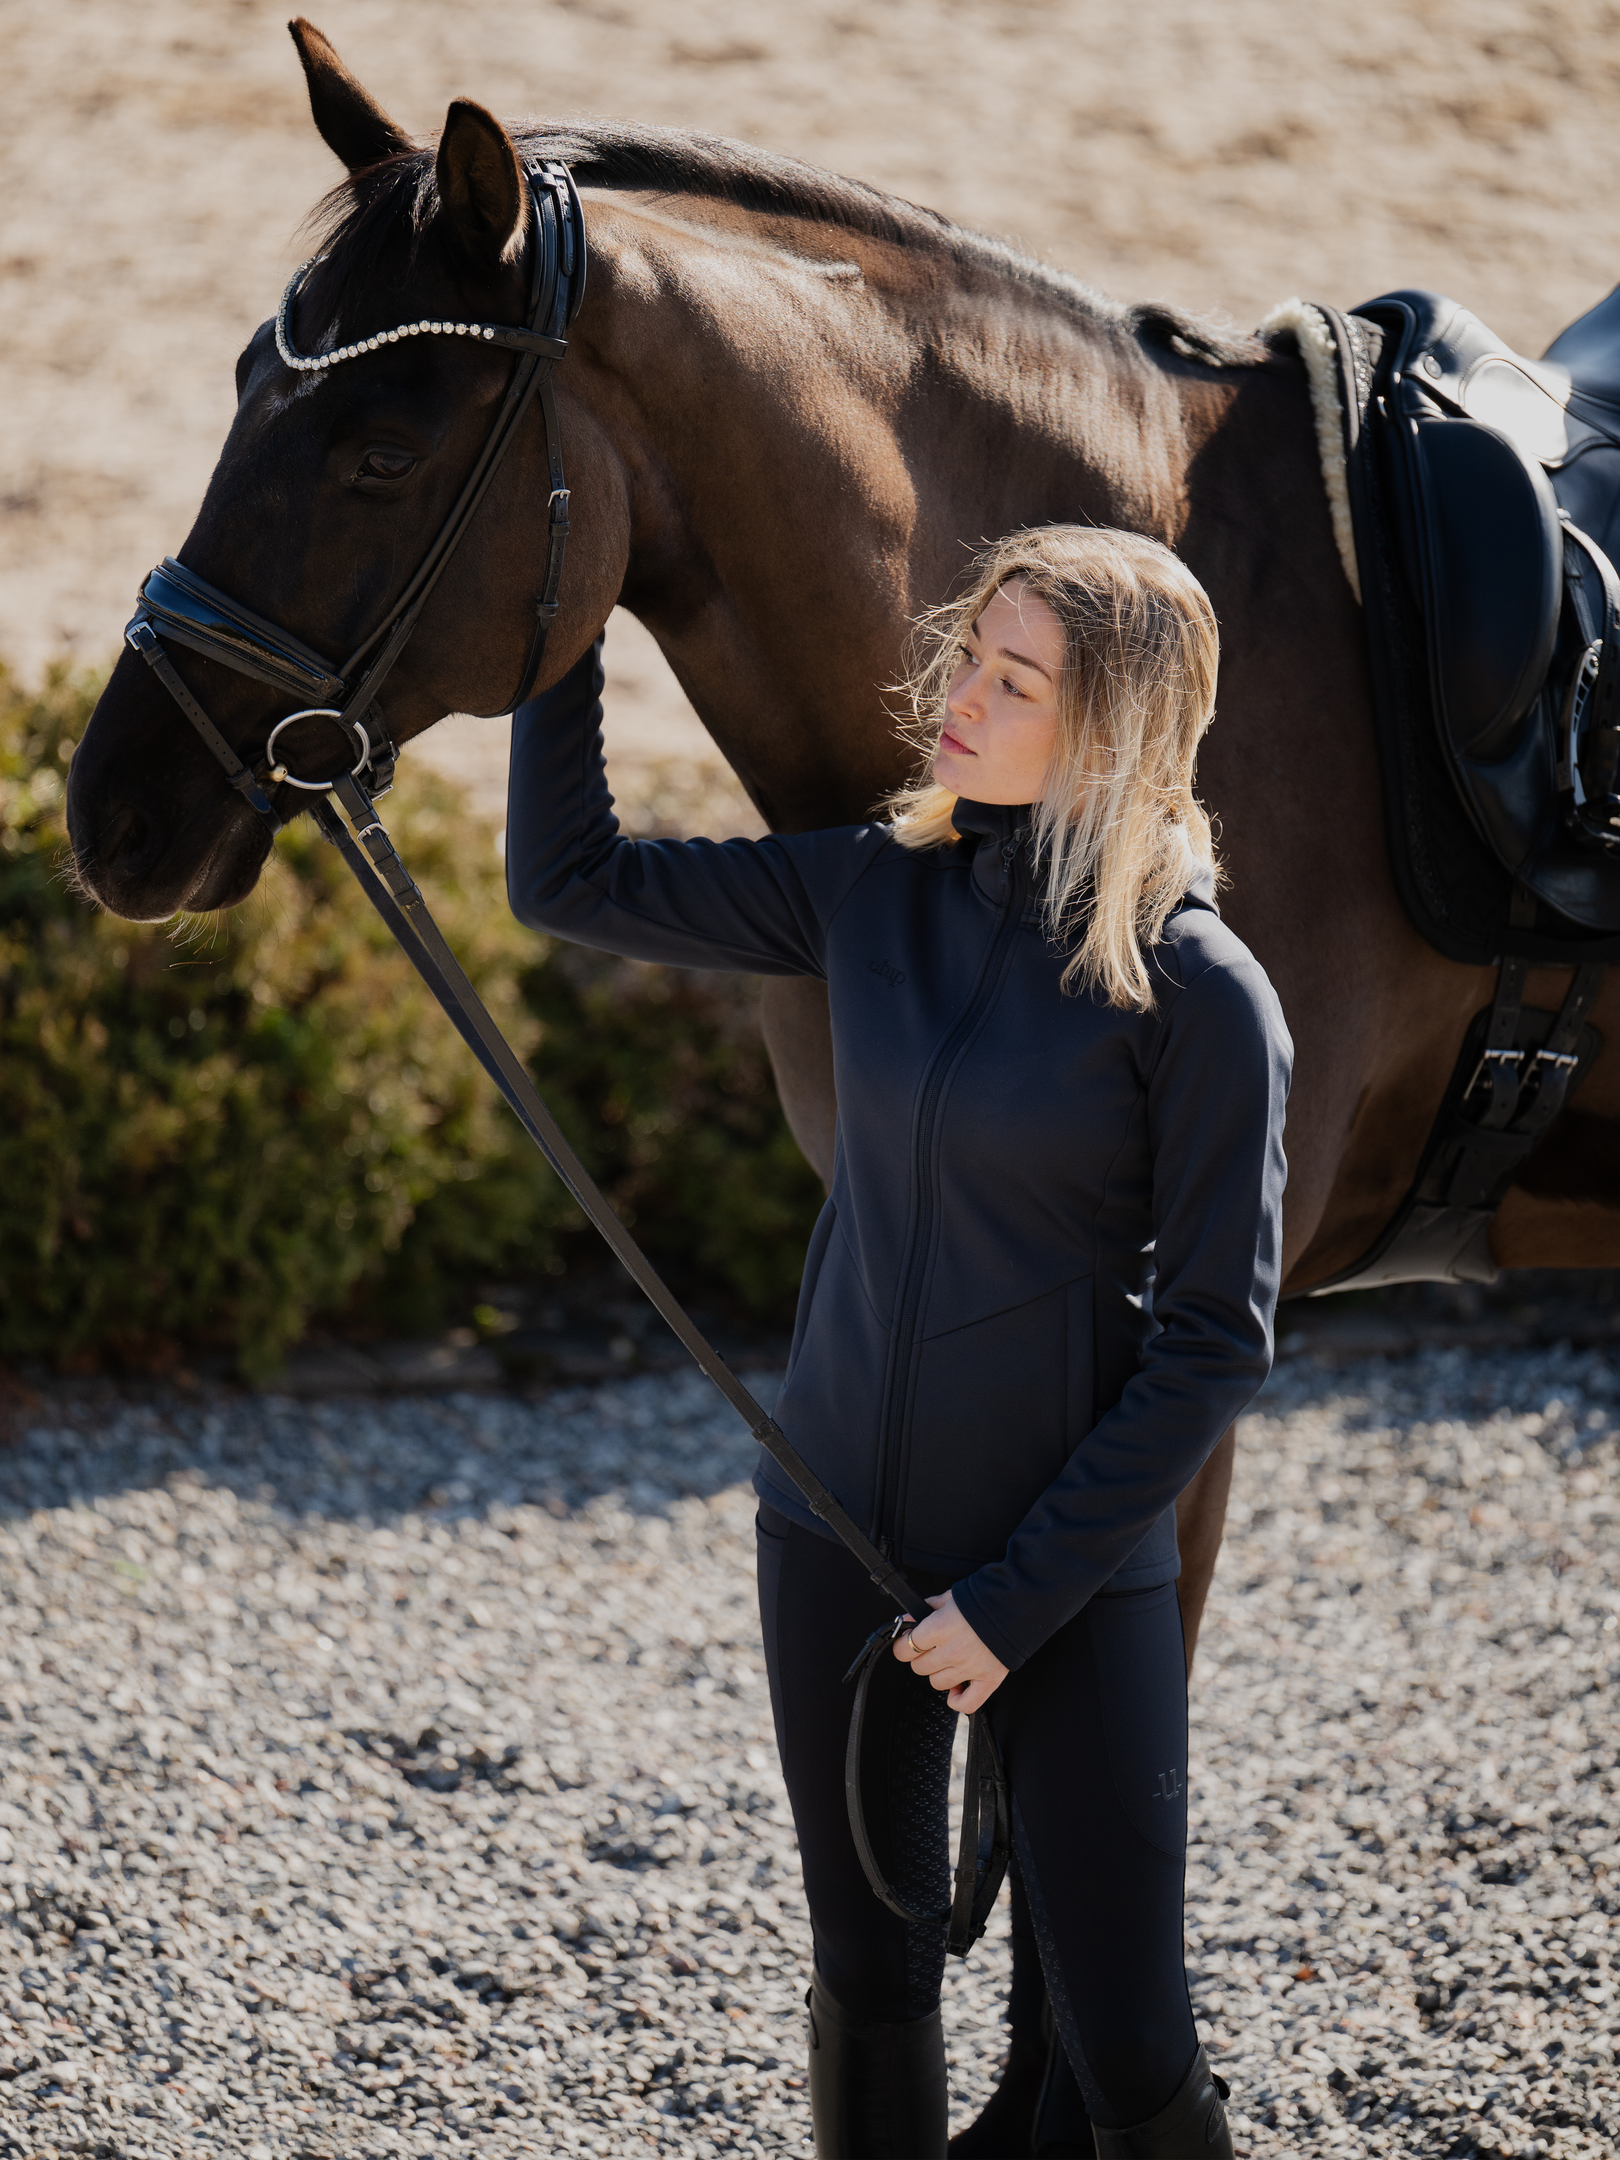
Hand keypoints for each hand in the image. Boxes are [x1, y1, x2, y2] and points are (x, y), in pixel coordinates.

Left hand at [893, 1591, 1007, 1714]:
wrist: (1016, 1605)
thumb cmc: (983, 1599)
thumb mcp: (949, 1597)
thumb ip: (925, 1609)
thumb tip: (906, 1620)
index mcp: (940, 1627)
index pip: (906, 1647)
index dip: (903, 1644)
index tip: (907, 1641)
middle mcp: (953, 1651)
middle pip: (919, 1667)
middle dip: (921, 1656)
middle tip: (930, 1647)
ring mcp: (970, 1668)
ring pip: (937, 1683)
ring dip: (939, 1673)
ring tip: (949, 1661)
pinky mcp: (989, 1679)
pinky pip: (967, 1703)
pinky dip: (958, 1699)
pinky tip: (958, 1687)